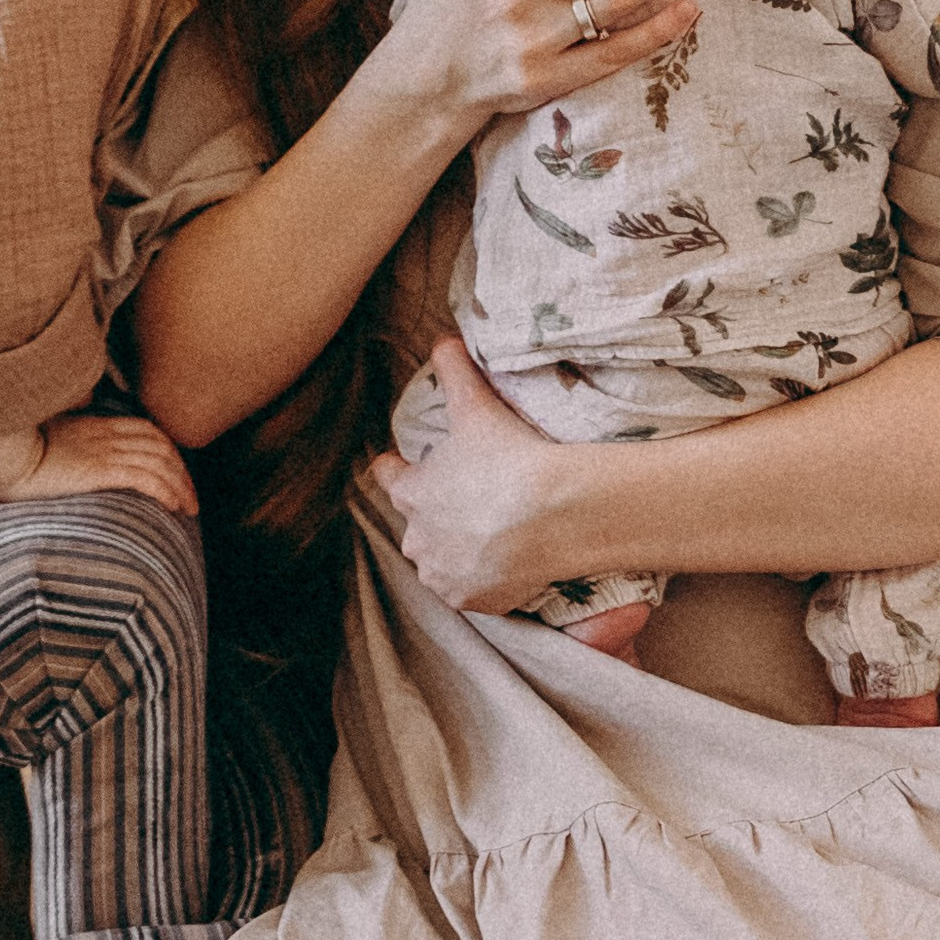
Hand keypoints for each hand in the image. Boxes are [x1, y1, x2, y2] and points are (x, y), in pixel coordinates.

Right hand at [0, 413, 197, 514]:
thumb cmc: (16, 453)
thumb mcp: (49, 440)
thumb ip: (71, 443)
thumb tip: (78, 458)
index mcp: (95, 426)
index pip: (146, 432)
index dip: (168, 452)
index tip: (176, 475)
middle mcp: (105, 436)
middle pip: (160, 446)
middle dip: (182, 471)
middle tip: (190, 499)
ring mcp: (103, 451)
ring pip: (158, 462)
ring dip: (180, 485)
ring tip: (188, 507)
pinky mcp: (98, 470)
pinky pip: (144, 477)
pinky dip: (165, 489)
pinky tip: (172, 505)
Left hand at [368, 338, 575, 611]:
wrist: (552, 515)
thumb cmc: (507, 458)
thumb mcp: (476, 406)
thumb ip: (455, 371)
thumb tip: (442, 338)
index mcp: (411, 493)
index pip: (387, 477)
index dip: (393, 469)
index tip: (395, 464)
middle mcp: (417, 539)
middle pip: (416, 525)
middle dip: (434, 515)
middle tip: (468, 501)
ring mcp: (444, 574)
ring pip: (440, 562)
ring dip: (455, 550)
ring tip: (488, 535)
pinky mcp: (473, 601)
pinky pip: (470, 591)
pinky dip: (482, 579)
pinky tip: (502, 564)